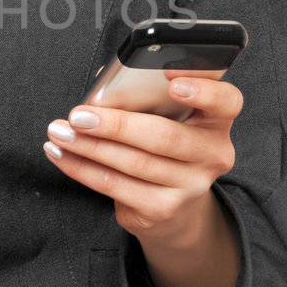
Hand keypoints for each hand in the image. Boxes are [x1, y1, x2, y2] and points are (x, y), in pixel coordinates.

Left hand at [43, 70, 242, 248]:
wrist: (174, 206)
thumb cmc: (162, 145)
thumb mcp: (168, 119)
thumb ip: (148, 98)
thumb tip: (103, 88)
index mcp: (216, 121)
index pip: (226, 101)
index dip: (203, 88)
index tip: (170, 77)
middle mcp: (211, 155)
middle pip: (164, 137)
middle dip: (115, 125)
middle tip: (79, 115)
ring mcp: (189, 186)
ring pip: (133, 163)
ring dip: (88, 146)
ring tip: (60, 132)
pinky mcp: (162, 209)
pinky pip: (115, 186)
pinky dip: (82, 168)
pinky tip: (62, 154)